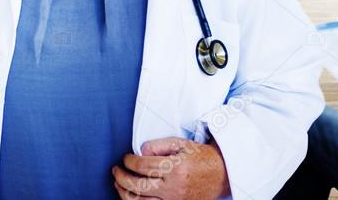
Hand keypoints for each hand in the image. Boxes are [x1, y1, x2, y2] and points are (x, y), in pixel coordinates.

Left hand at [113, 137, 229, 199]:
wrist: (221, 175)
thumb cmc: (200, 157)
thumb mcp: (181, 144)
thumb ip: (158, 145)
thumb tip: (139, 152)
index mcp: (175, 168)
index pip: (143, 165)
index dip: (129, 161)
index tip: (125, 158)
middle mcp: (174, 188)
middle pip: (138, 186)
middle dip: (121, 178)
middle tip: (116, 170)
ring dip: (124, 194)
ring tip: (118, 184)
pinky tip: (131, 197)